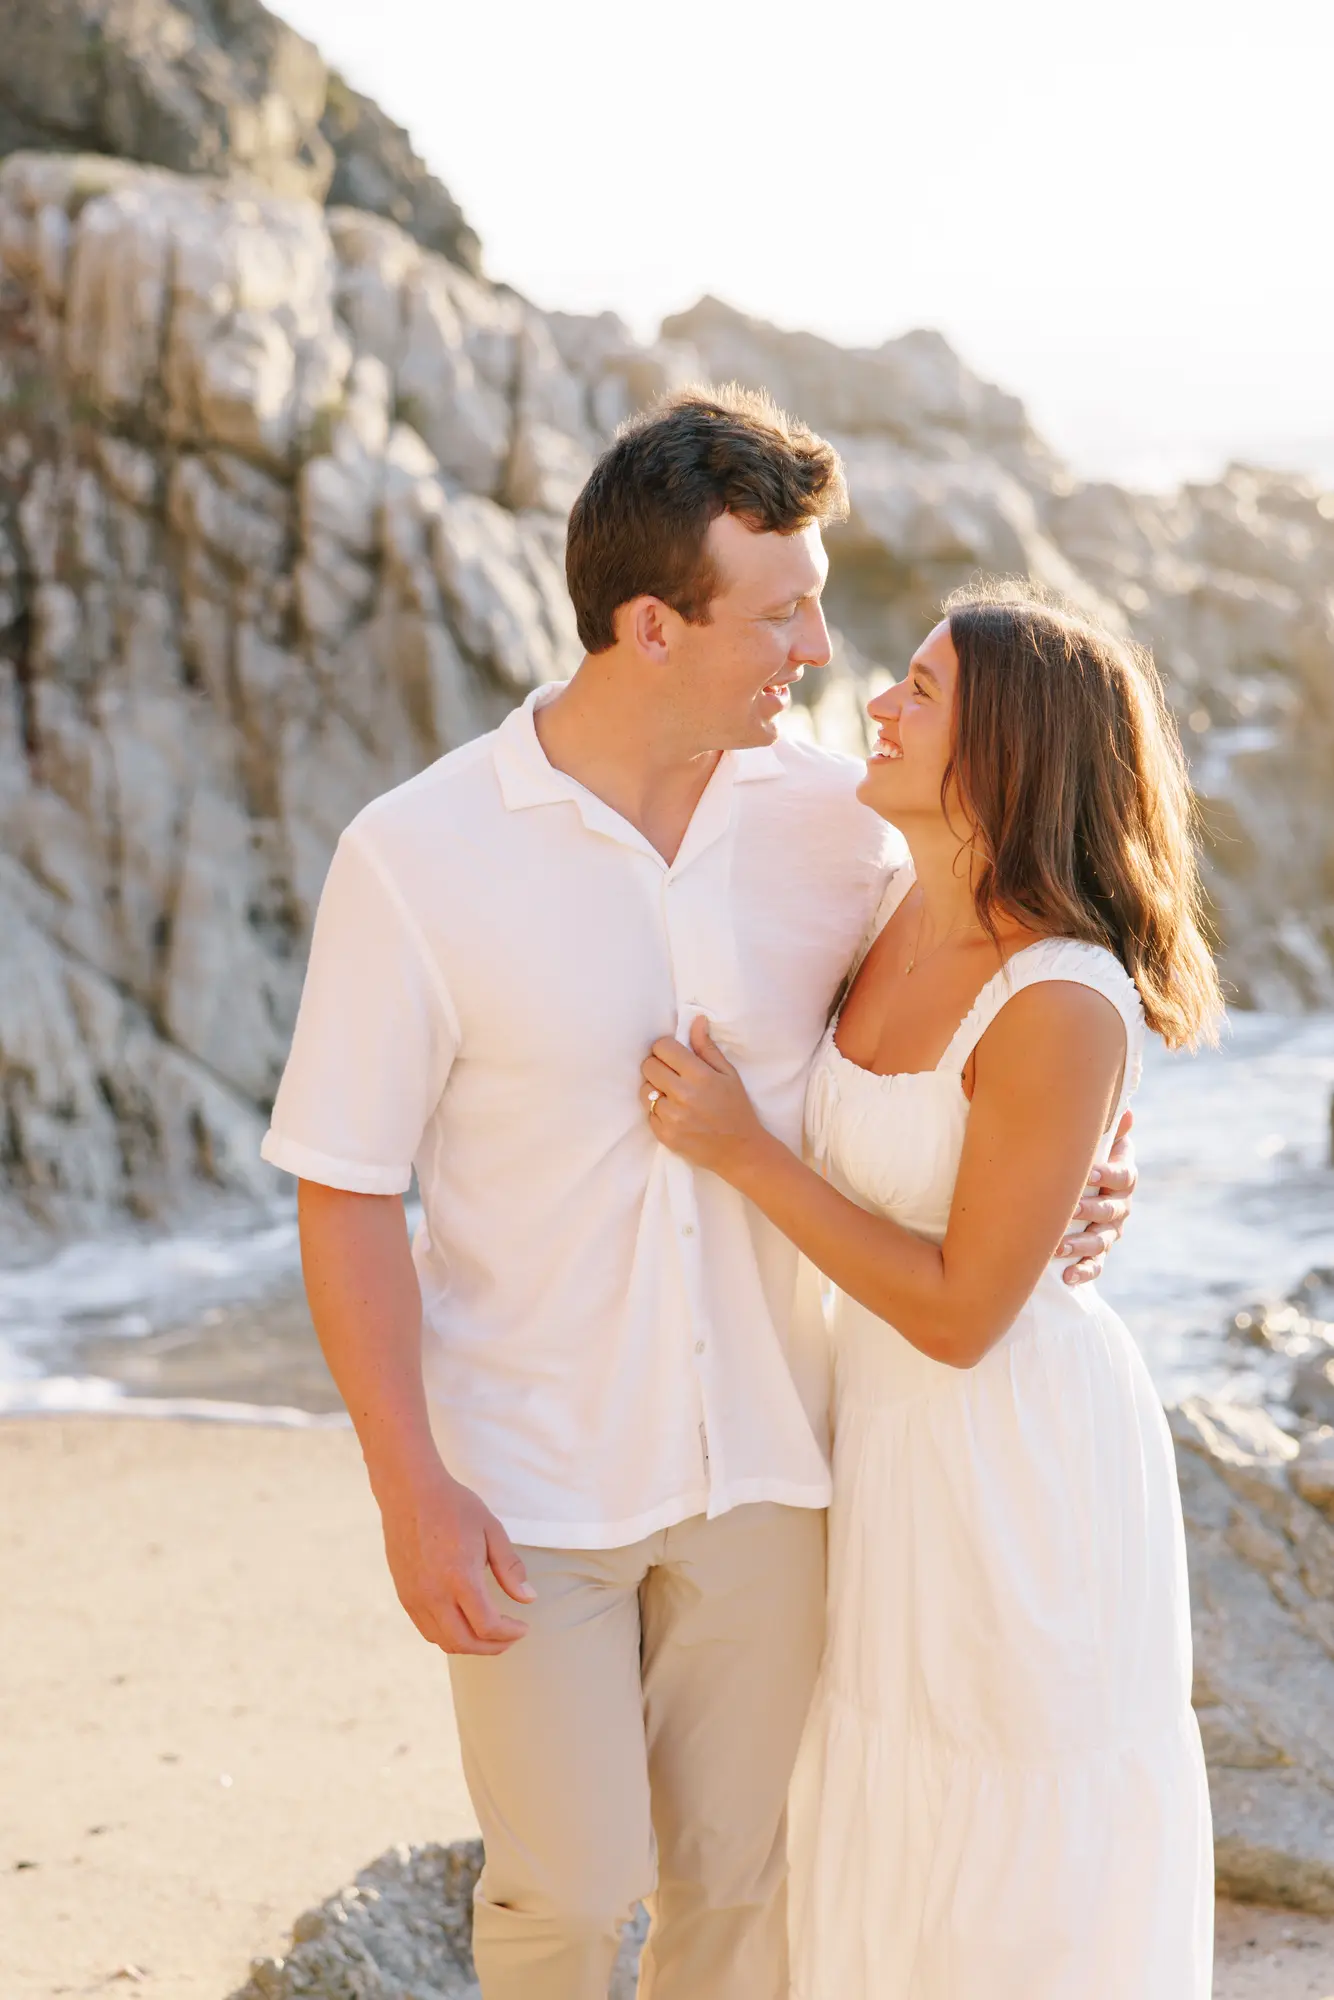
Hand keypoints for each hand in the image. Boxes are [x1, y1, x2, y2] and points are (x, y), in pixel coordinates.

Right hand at [377, 1460, 534, 1655]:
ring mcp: (415, 1598)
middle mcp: (434, 1594)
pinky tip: (464, 1623)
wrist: (409, 1492)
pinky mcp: (405, 1596)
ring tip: (490, 1634)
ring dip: (471, 1645)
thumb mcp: (491, 1529)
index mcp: (460, 1577)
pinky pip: (427, 1630)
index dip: (510, 1633)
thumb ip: (510, 1568)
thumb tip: (529, 1599)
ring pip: (444, 1642)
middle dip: (493, 1647)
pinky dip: (449, 1636)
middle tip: (511, 1637)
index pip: (487, 1625)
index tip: (524, 1627)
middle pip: (465, 1642)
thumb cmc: (454, 1507)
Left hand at [641, 1017, 767, 1177]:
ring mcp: (671, 1117)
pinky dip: (658, 1112)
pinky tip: (675, 1114)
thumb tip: (695, 1020)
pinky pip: (648, 1114)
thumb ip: (707, 1048)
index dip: (666, 1048)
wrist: (740, 1150)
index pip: (662, 1048)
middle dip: (658, 1066)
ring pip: (645, 1090)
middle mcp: (682, 1094)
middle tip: (672, 1074)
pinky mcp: (664, 1135)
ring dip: (656, 1090)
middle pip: (648, 1066)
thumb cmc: (736, 1108)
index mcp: (699, 1075)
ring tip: (674, 1096)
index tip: (674, 1055)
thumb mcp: (729, 1074)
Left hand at [1060, 1109, 1137, 1286]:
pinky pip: (1096, 1266)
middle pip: (1110, 1211)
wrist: (1086, 1186)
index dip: (1108, 1175)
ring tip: (1058, 1247)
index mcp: (1123, 1178)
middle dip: (1089, 1211)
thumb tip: (1127, 1112)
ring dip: (1081, 1245)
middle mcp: (1120, 1207)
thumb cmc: (1087, 1156)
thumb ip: (1110, 1129)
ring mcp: (1110, 1232)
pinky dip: (1084, 1272)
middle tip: (1068, 1210)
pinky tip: (1068, 1277)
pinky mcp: (1098, 1253)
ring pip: (1100, 1241)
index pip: (1123, 1177)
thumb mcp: (1099, 1140)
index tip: (1090, 1173)